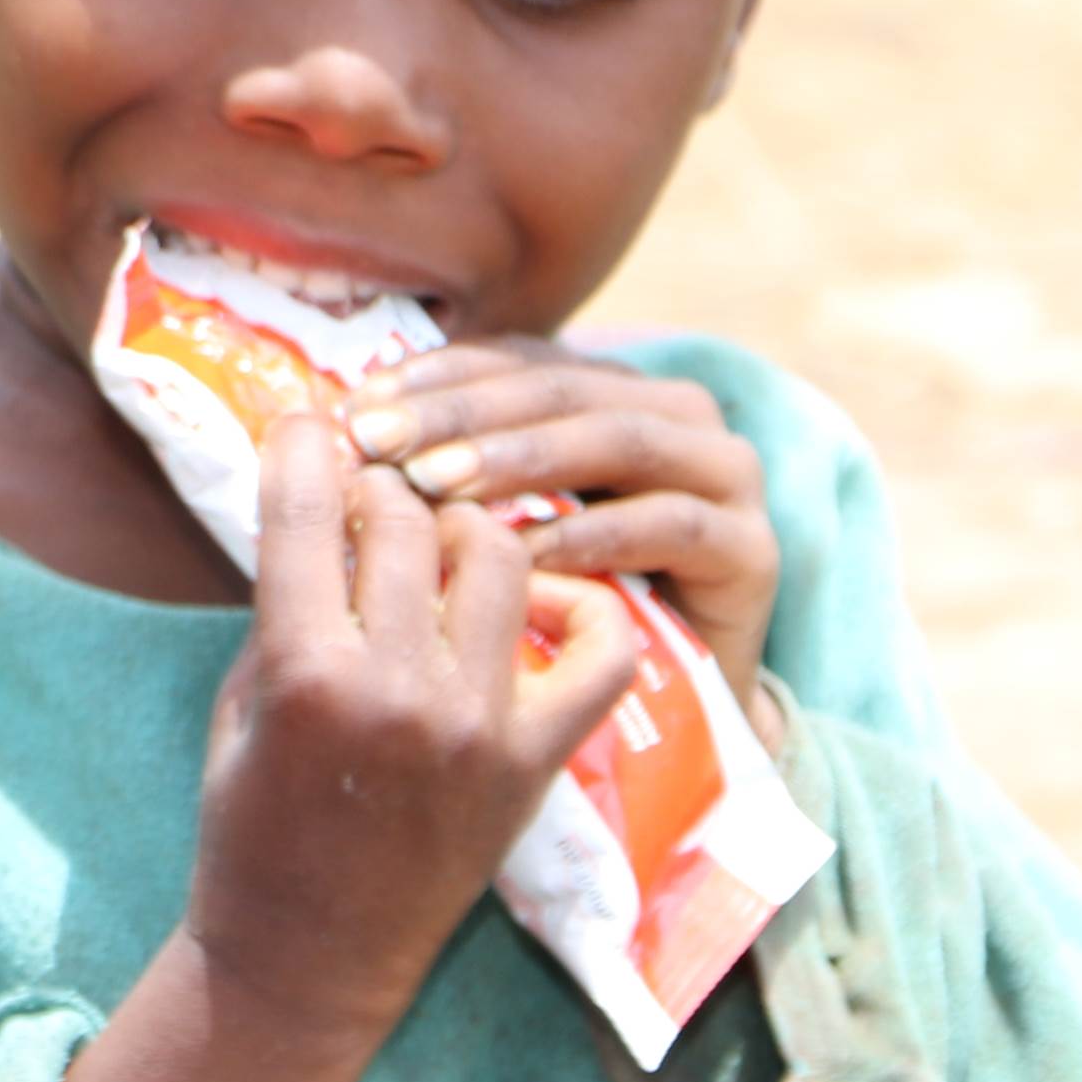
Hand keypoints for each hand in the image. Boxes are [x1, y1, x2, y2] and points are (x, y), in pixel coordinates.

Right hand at [186, 408, 642, 1046]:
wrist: (306, 963)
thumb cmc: (253, 828)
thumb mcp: (242, 703)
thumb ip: (287, 603)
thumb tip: (325, 497)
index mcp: (301, 670)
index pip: (305, 506)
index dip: (303, 445)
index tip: (308, 426)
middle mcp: (396, 688)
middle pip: (408, 518)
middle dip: (383, 490)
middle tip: (373, 496)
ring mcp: (476, 724)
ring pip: (501, 554)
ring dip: (468, 530)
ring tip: (444, 546)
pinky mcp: (534, 762)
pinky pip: (604, 651)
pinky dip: (586, 609)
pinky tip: (544, 603)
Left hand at [344, 341, 785, 728]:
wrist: (659, 723)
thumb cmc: (546, 621)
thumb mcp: (487, 534)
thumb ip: (438, 474)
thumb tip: (330, 431)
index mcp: (608, 391)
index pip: (512, 358)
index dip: (433, 377)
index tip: (354, 408)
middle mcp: (674, 415)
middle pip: (558, 388)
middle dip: (460, 414)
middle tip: (381, 443)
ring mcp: (724, 477)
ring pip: (616, 439)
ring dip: (519, 458)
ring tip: (434, 487)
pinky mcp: (751, 549)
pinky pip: (667, 523)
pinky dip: (590, 534)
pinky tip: (519, 556)